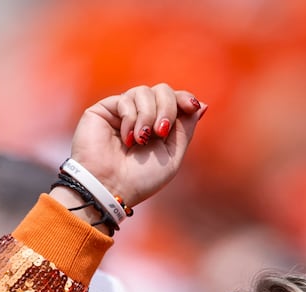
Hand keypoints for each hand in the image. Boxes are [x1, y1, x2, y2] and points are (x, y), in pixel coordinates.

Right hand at [69, 83, 204, 208]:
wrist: (111, 187)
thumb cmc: (141, 179)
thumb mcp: (172, 156)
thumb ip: (185, 129)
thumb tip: (201, 104)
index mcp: (159, 126)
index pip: (175, 99)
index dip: (184, 98)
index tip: (191, 105)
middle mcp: (141, 116)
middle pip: (162, 90)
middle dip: (167, 108)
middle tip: (160, 132)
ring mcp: (122, 112)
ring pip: (144, 91)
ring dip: (147, 115)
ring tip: (140, 139)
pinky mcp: (105, 109)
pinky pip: (126, 99)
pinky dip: (130, 118)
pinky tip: (126, 138)